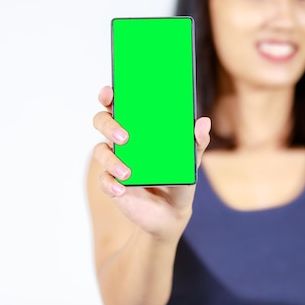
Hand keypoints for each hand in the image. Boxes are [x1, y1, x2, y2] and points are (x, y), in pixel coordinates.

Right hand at [91, 86, 210, 241]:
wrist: (172, 212)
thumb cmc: (178, 176)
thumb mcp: (190, 159)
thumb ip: (197, 141)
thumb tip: (204, 122)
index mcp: (138, 127)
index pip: (118, 104)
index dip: (109, 95)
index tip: (110, 92)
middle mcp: (122, 141)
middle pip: (102, 122)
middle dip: (108, 124)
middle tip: (125, 136)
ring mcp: (115, 161)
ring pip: (100, 151)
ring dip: (111, 160)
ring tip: (128, 172)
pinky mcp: (112, 183)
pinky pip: (104, 180)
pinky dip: (111, 183)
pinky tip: (122, 188)